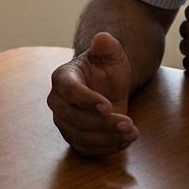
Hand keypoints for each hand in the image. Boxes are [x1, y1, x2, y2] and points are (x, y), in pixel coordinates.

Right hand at [47, 32, 138, 155]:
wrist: (105, 85)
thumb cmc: (104, 67)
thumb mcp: (110, 53)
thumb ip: (106, 45)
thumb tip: (102, 38)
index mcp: (62, 78)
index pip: (70, 91)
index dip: (88, 100)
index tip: (109, 106)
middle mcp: (57, 102)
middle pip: (74, 118)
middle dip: (102, 123)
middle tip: (128, 123)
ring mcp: (64, 122)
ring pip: (80, 136)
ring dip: (107, 138)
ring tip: (131, 133)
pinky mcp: (74, 138)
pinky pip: (86, 149)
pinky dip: (106, 148)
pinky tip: (125, 141)